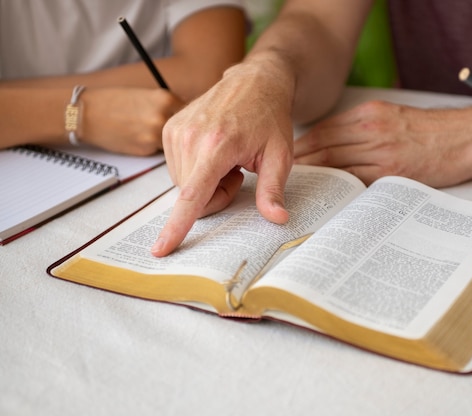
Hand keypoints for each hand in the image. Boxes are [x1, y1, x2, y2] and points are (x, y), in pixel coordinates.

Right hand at [81, 88, 183, 155]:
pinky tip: (140, 138)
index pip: (192, 110)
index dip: (191, 115)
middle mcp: (163, 118)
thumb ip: (169, 104)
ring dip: (170, 140)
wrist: (88, 114)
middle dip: (182, 130)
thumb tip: (190, 114)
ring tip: (150, 131)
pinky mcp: (146, 151)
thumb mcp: (146, 94)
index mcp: (165, 98)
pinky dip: (155, 146)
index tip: (192, 118)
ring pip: (174, 142)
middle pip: (186, 129)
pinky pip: (160, 150)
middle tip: (176, 128)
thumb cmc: (114, 101)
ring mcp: (155, 136)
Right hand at [151, 64, 293, 256]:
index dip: (177, 226)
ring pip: (183, 186)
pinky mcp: (169, 129)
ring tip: (228, 159)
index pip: (192, 195)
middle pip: (192, 197)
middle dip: (216, 196)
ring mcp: (176, 131)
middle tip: (239, 173)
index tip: (161, 248)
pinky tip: (214, 153)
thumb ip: (274, 190)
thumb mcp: (281, 155)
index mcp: (218, 145)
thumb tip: (278, 219)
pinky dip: (196, 171)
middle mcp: (190, 137)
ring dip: (206, 183)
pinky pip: (178, 171)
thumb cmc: (269, 117)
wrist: (253, 81)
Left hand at [294, 100, 471, 186]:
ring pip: (335, 163)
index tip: (289, 158)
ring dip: (314, 176)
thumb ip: (366, 128)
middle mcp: (371, 128)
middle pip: (324, 145)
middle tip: (281, 177)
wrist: (470, 136)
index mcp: (370, 113)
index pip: (325, 130)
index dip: (304, 146)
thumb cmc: (434, 131)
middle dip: (301, 162)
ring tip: (297, 190)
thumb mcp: (395, 117)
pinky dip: (337, 188)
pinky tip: (326, 197)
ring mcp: (381, 150)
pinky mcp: (392, 171)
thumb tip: (337, 145)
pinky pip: (356, 180)